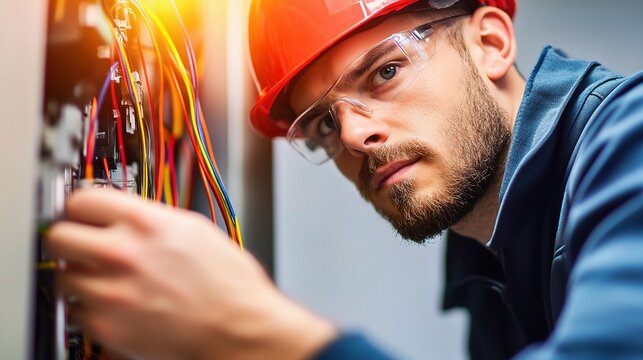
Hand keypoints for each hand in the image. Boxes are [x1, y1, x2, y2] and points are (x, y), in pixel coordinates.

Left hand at [46, 188, 336, 359]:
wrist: (239, 327)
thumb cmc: (228, 283)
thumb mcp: (194, 229)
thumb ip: (150, 217)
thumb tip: (123, 213)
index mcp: (146, 223)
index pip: (82, 200)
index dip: (81, 207)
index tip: (81, 213)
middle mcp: (123, 253)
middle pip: (59, 236)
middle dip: (70, 239)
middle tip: (81, 245)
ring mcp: (111, 292)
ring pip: (62, 276)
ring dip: (79, 276)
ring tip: (106, 280)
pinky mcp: (107, 326)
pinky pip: (75, 310)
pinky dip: (90, 308)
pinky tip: (115, 304)